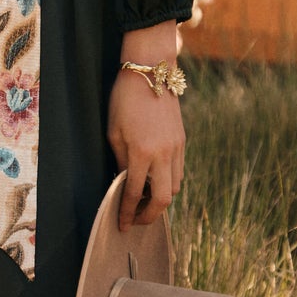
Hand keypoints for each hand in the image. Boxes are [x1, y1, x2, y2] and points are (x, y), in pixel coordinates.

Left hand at [107, 69, 184, 228]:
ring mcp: (177, 148)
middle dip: (149, 216)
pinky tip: (155, 181)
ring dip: (160, 200)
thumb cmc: (124, 99)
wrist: (151, 72)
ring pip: (175, 187)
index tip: (122, 225)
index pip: (134, 193)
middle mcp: (163, 154)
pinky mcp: (183, 141)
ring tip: (144, 201)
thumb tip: (124, 182)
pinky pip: (179, 171)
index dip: (126, 212)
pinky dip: (168, 183)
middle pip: (163, 200)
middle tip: (136, 220)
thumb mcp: (113, 131)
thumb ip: (121, 160)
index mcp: (142, 153)